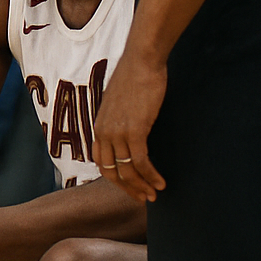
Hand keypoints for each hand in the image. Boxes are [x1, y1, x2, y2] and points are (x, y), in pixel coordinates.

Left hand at [91, 51, 167, 202]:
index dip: (115, 179)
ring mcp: (117, 132)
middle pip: (111, 171)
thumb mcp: (119, 103)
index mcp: (99, 126)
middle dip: (127, 188)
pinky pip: (141, 161)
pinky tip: (161, 183)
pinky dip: (151, 176)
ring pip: (127, 170)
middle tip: (142, 198)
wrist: (141, 62)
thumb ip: (119, 120)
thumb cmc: (134, 79)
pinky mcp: (134, 130)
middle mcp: (104, 131)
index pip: (101, 162)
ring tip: (155, 195)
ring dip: (142, 186)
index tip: (129, 188)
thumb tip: (129, 132)